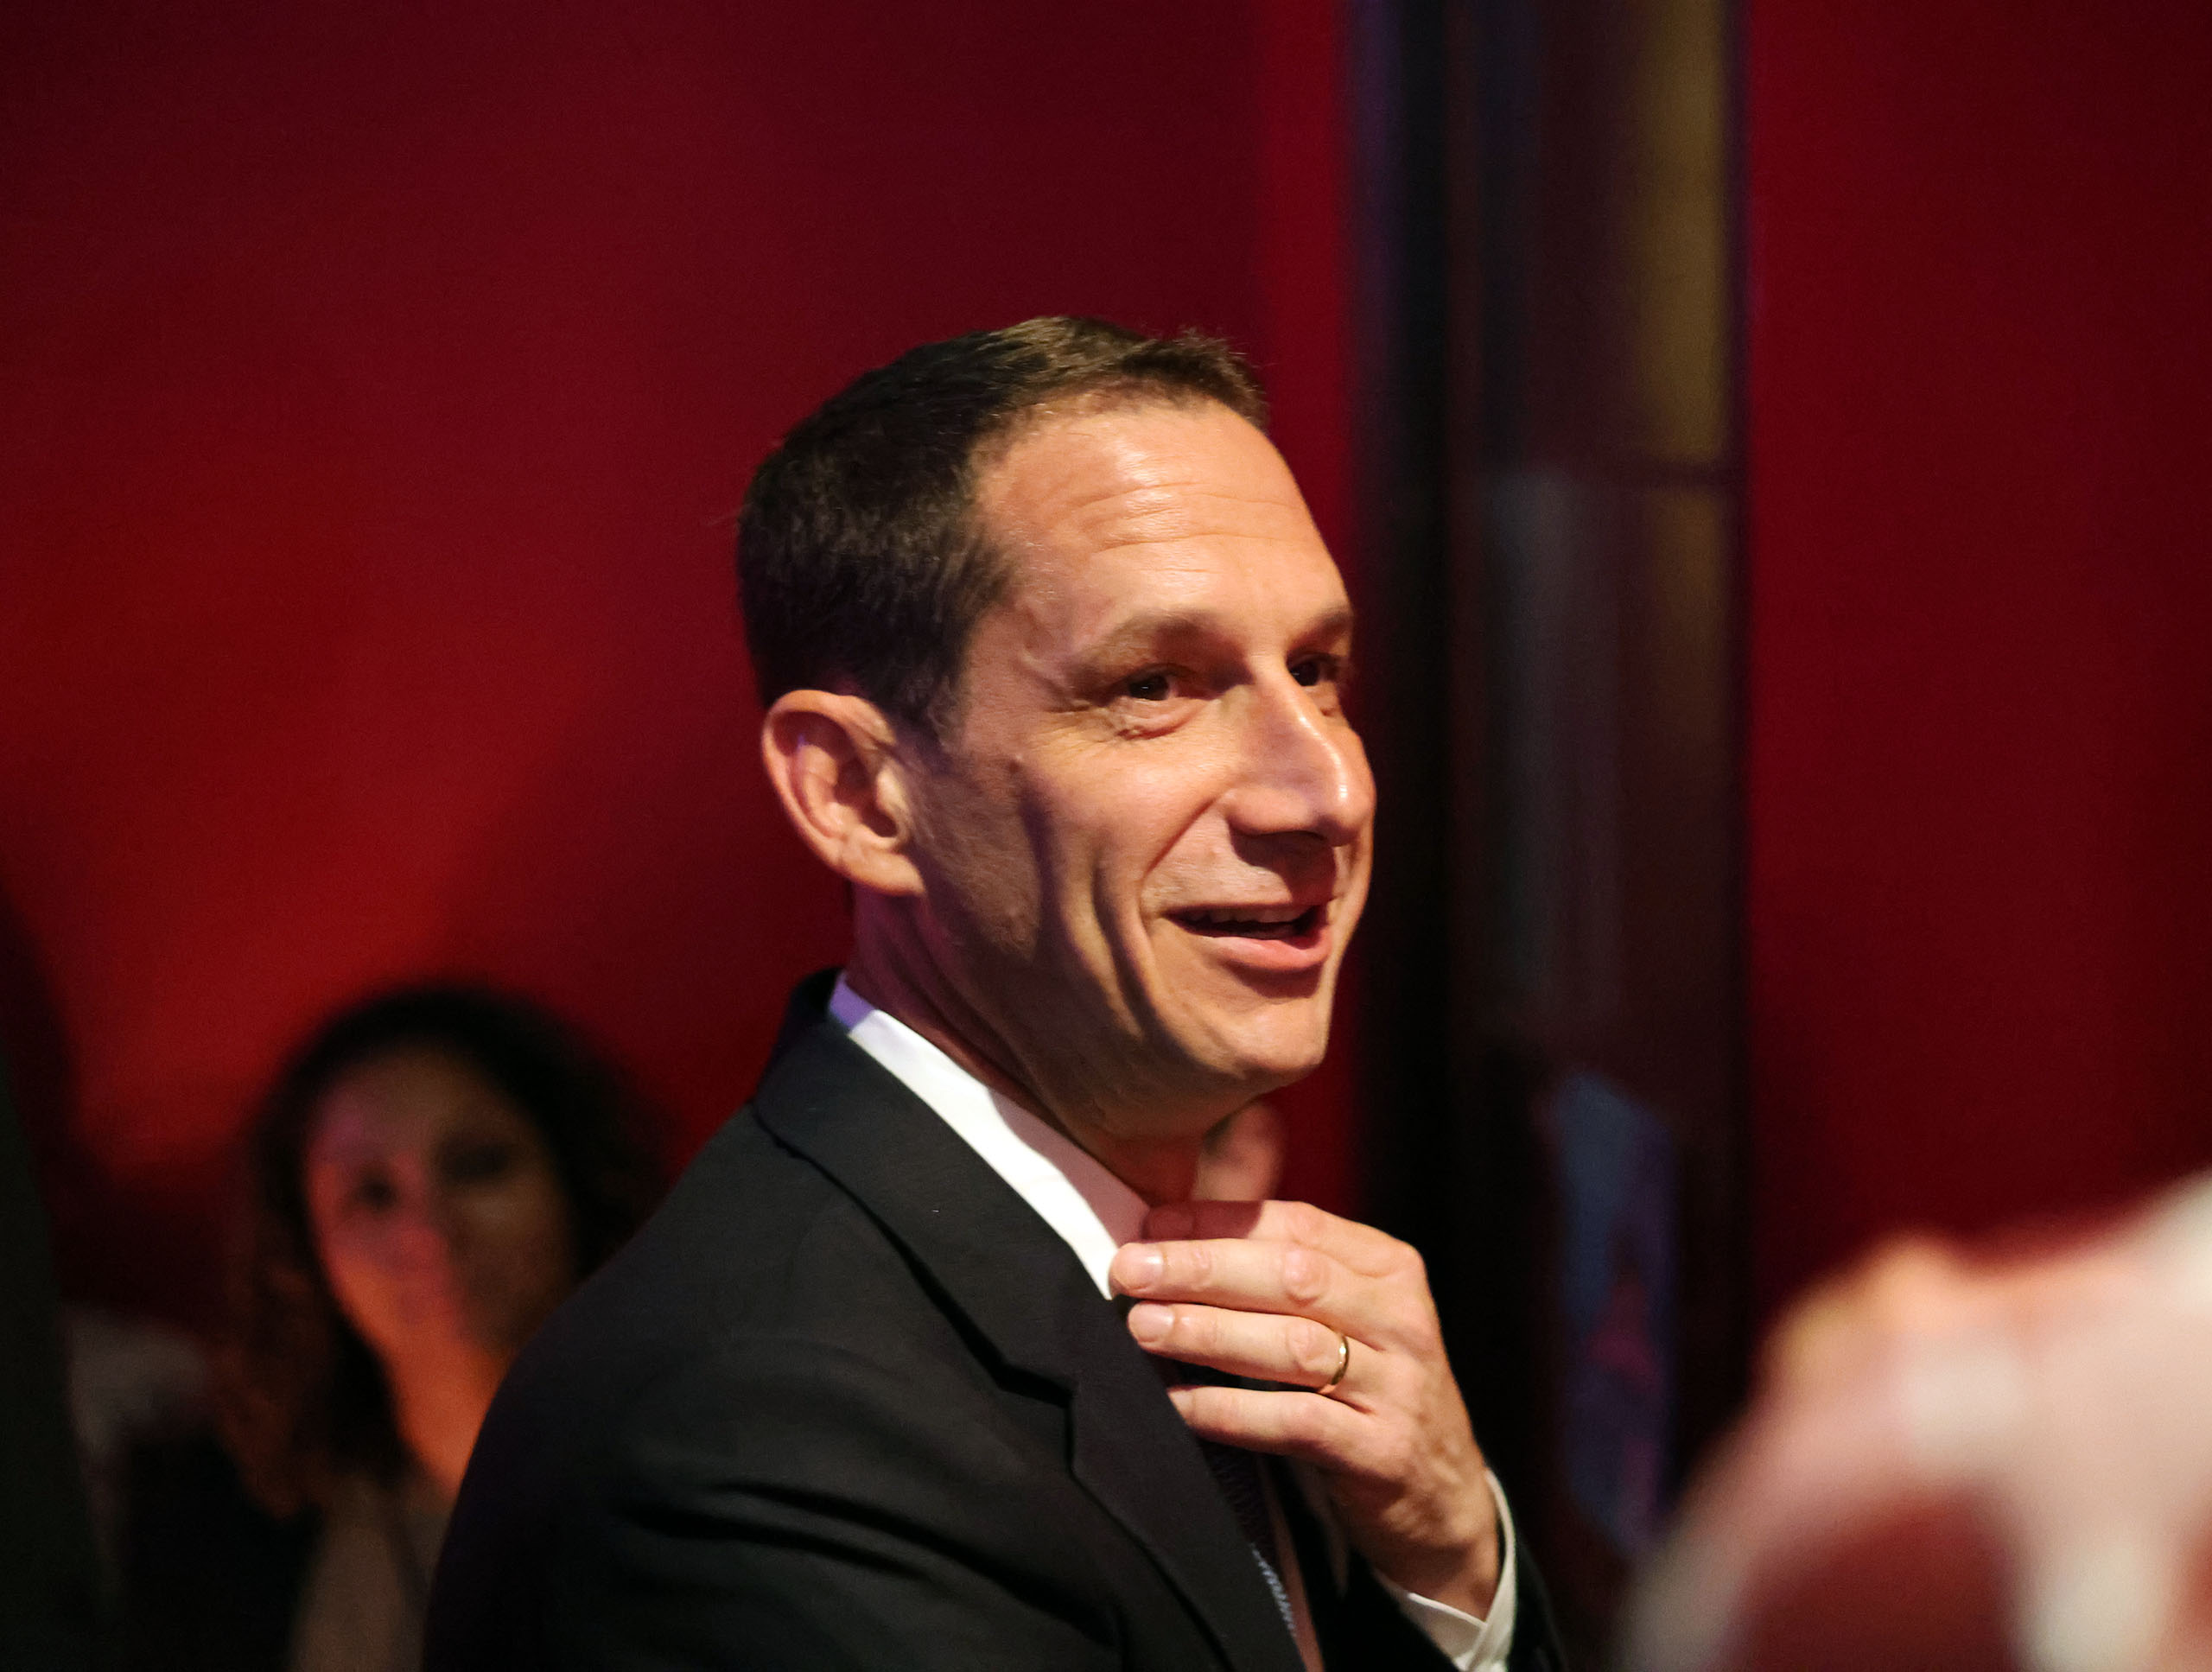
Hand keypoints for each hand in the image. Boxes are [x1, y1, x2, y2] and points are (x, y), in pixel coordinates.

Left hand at [1108, 1198, 1500, 1616]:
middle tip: (1129, 1270)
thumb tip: (1172, 1223)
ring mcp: (1400, 1387)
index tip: (1150, 1224)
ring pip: (1293, 1346)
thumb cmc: (1367, 1389)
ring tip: (1141, 1328)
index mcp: (1389, 1269)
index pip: (1297, 1225)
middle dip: (1202, 1269)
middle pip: (1293, 1278)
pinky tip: (1178, 1404)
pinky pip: (1296, 1423)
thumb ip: (1277, 1267)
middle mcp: (1402, 1319)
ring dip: (1208, 1334)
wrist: (1442, 1498)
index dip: (1219, 1220)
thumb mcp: (1345, 1316)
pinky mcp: (1383, 1453)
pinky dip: (1230, 1411)